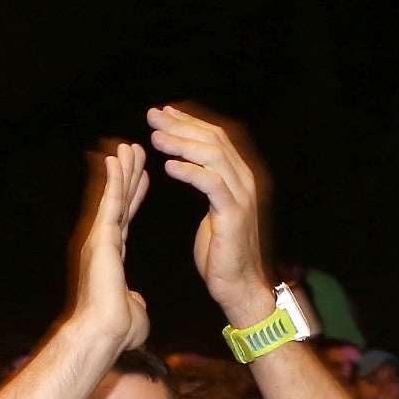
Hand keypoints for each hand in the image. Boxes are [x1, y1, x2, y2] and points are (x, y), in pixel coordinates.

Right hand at [59, 139, 151, 358]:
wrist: (104, 333)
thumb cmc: (117, 329)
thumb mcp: (132, 310)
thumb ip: (134, 300)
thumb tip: (137, 303)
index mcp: (111, 256)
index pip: (126, 218)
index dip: (134, 196)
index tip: (142, 177)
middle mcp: (104, 243)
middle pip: (120, 201)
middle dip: (128, 174)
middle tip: (135, 150)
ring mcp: (101, 238)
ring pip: (115, 196)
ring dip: (122, 169)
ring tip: (130, 146)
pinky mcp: (102, 237)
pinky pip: (110, 202)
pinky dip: (114, 179)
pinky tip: (118, 158)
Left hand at [144, 103, 279, 327]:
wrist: (239, 286)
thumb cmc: (221, 252)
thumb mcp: (212, 210)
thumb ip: (205, 183)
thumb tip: (186, 164)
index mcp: (238, 176)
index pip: (214, 137)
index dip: (188, 122)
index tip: (163, 113)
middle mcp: (244, 179)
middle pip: (213, 139)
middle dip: (181, 125)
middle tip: (153, 115)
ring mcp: (242, 195)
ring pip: (212, 156)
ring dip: (181, 143)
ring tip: (155, 137)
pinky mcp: (234, 213)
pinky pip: (211, 183)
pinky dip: (189, 171)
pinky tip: (168, 166)